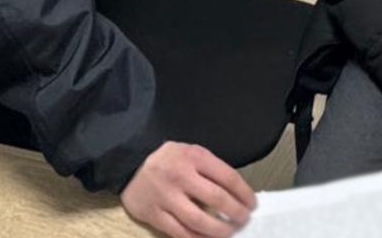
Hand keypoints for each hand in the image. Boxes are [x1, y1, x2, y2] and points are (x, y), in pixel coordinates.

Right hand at [121, 142, 255, 237]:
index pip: (227, 177)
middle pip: (216, 199)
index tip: (252, 204)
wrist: (129, 163)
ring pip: (198, 221)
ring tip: (229, 233)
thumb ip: (210, 168)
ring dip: (219, 230)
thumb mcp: (191, 152)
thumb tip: (236, 194)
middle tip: (244, 220)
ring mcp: (166, 197)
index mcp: (194, 157)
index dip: (244, 193)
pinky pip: (179, 233)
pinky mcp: (154, 214)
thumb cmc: (168, 159)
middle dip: (236, 213)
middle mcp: (180, 176)